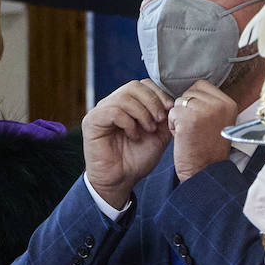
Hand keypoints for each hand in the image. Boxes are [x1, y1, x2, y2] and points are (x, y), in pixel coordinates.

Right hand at [81, 79, 173, 208]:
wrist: (121, 180)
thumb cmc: (137, 159)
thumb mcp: (158, 135)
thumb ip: (165, 117)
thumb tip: (173, 101)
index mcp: (127, 104)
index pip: (142, 84)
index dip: (158, 93)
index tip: (169, 108)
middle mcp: (112, 104)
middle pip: (134, 86)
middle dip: (152, 101)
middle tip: (159, 120)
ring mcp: (100, 111)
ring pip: (124, 97)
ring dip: (142, 113)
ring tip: (148, 130)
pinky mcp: (92, 121)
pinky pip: (113, 111)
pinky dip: (128, 122)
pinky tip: (133, 136)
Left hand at [168, 80, 234, 180]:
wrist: (205, 171)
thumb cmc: (208, 149)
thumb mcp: (218, 121)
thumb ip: (210, 104)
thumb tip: (191, 90)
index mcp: (229, 103)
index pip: (202, 86)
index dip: (194, 100)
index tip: (197, 117)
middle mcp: (219, 104)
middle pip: (190, 92)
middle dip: (186, 109)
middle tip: (193, 128)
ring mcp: (205, 110)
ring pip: (180, 101)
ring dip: (179, 117)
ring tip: (188, 132)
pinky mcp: (190, 118)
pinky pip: (172, 112)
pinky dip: (173, 125)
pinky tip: (182, 136)